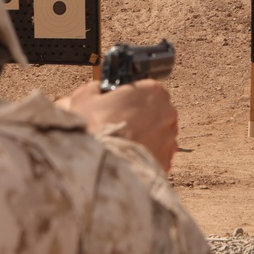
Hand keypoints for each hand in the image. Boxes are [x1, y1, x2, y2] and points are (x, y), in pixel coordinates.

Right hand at [58, 79, 178, 170]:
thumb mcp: (85, 97)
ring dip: (147, 137)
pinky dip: (147, 156)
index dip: (134, 98)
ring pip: (160, 135)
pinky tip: (129, 158)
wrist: (95, 164)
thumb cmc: (92, 128)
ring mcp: (169, 138)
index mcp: (152, 91)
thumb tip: (99, 90)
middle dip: (143, 118)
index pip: (149, 89)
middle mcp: (167, 113)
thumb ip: (97, 88)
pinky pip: (159, 156)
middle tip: (121, 126)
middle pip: (158, 112)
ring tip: (124, 145)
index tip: (123, 105)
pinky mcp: (166, 161)